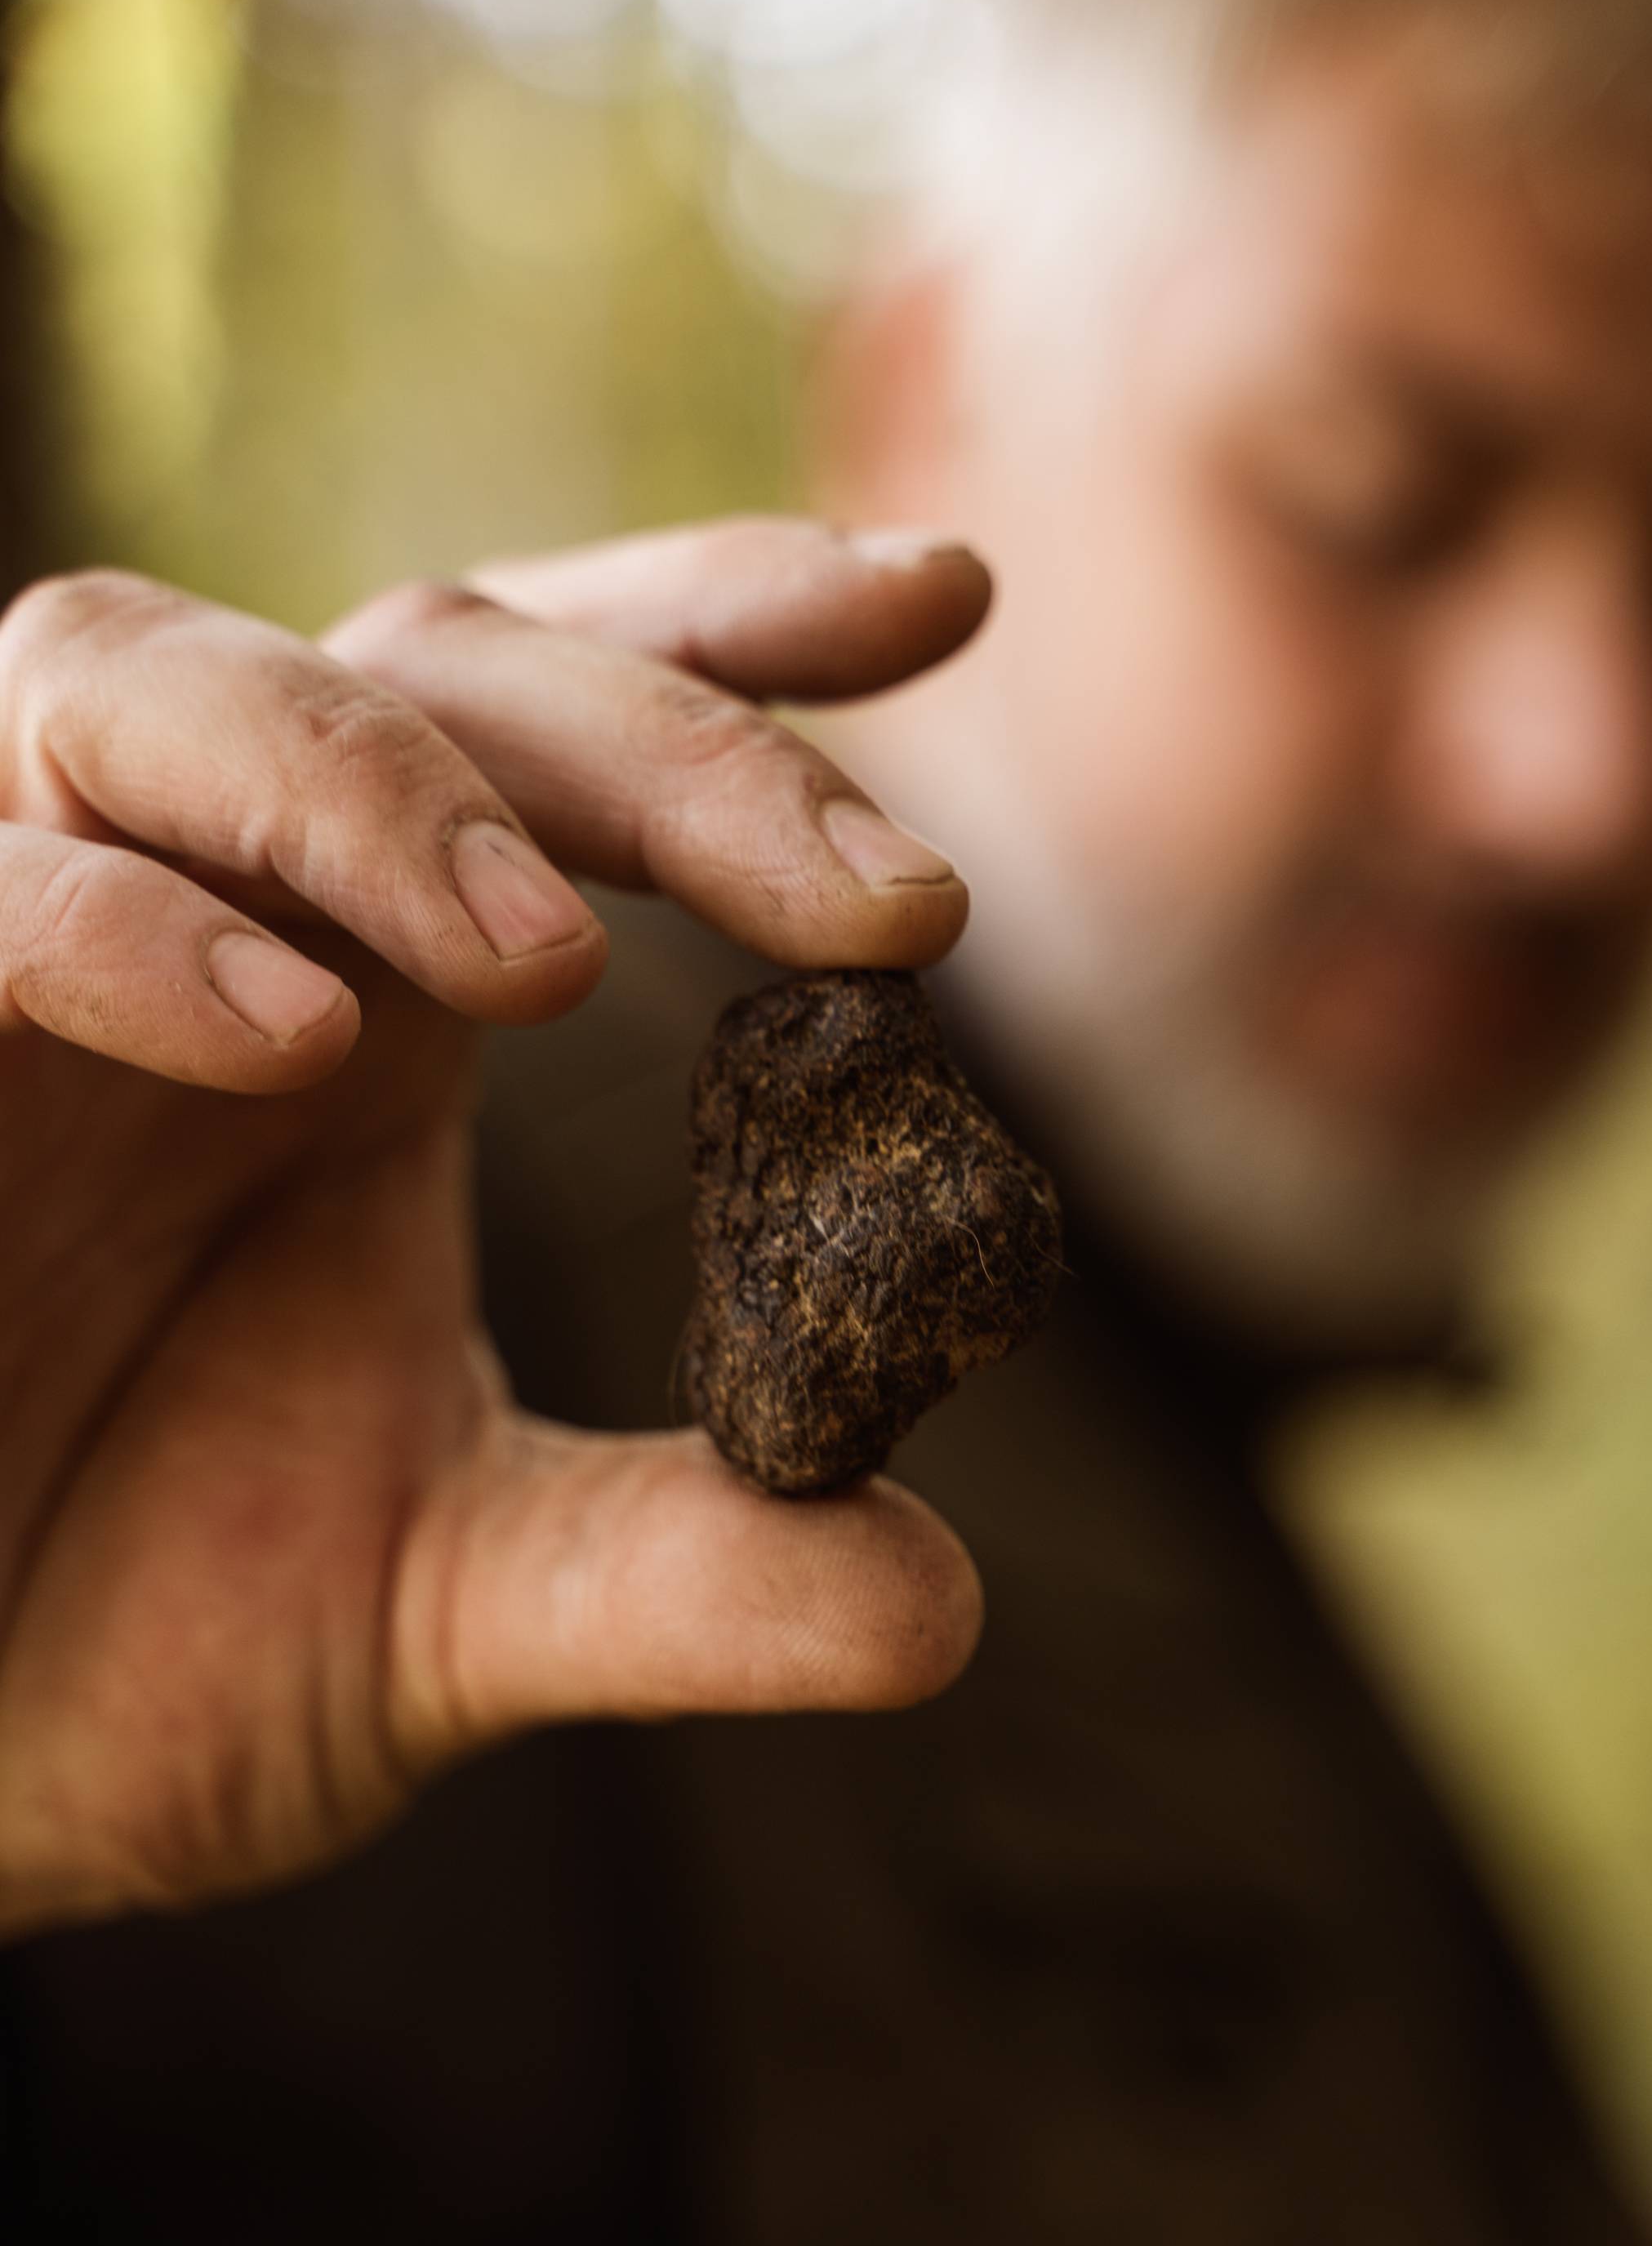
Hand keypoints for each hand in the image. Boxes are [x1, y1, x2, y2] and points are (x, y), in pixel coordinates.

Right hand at [0, 521, 992, 1937]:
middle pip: (418, 667)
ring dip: (369, 790)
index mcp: (368, 984)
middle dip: (661, 742)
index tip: (953, 598)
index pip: (557, 730)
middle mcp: (193, 906)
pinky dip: (104, 930)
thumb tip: (941, 1606)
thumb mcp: (441, 1608)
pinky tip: (288, 1033)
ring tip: (551, 962)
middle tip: (888, 906)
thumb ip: (677, 1575)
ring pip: (135, 676)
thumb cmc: (130, 1646)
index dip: (732, 646)